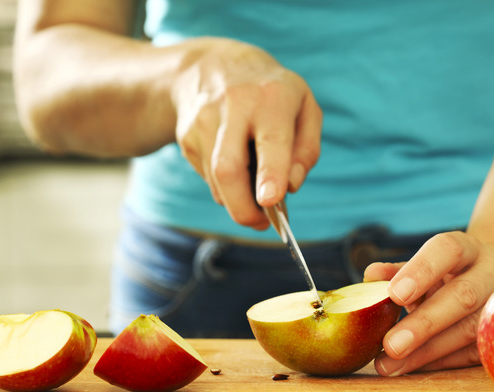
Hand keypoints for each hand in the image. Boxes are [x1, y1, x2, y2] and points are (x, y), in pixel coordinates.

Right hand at [171, 38, 321, 228]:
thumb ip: (307, 150)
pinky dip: (224, 185)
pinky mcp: (186, 136)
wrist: (211, 66)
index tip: (270, 201)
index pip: (270, 141)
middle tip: (260, 223)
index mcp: (271, 97)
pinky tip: (234, 168)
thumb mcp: (304, 108)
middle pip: (228, 168)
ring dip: (236, 200)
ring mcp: (203, 121)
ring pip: (216, 180)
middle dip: (243, 207)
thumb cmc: (271, 93)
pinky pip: (207, 176)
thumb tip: (290, 187)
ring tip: (253, 194)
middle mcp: (234, 106)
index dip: (270, 173)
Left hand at [363, 231, 493, 375]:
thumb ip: (397, 270)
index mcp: (467, 248)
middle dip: (424, 324)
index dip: (421, 271)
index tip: (394, 294)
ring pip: (469, 330)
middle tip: (390, 345)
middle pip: (463, 296)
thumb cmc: (449, 273)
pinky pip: (473, 353)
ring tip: (389, 365)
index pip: (448, 250)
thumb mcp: (425, 265)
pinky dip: (439, 361)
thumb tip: (370, 277)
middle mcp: (492, 272)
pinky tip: (411, 367)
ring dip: (426, 352)